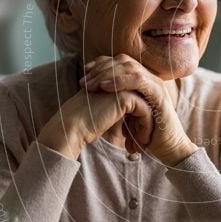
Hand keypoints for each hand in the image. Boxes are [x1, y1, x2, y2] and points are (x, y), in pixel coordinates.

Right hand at [38, 88, 152, 159]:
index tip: (139, 134)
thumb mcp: (107, 112)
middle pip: (143, 99)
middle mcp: (119, 79)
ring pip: (147, 104)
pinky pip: (145, 111)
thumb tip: (136, 118)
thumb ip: (120, 108)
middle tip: (144, 140)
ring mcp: (123, 86)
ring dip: (148, 125)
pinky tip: (142, 140)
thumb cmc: (85, 123)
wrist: (72, 126)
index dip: (140, 116)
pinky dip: (146, 127)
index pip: (137, 96)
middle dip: (146, 120)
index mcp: (114, 79)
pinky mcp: (126, 96)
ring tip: (143, 142)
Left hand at [80, 54, 197, 165]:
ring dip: (107, 74)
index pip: (120, 62)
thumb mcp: (127, 115)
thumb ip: (116, 103)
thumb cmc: (147, 135)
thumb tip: (93, 98)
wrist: (168, 149)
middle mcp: (150, 78)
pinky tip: (105, 87)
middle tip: (83, 82)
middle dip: (100, 69)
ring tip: (90, 85)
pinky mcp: (159, 94)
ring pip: (130, 67)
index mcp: (143, 80)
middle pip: (123, 61)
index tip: (83, 74)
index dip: (101, 64)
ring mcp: (156, 84)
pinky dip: (120, 81)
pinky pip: (138, 81)